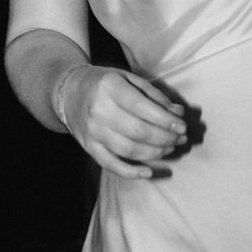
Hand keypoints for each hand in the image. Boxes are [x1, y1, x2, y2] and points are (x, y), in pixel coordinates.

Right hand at [53, 62, 188, 178]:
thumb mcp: (128, 78)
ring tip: (170, 148)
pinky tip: (149, 172)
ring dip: (155, 153)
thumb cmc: (105, 84)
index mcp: (110, 87)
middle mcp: (99, 110)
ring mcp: (92, 131)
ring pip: (129, 150)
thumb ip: (154, 94)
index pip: (143, 108)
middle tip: (181, 139)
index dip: (166, 120)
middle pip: (139, 132)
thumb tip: (178, 113)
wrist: (69, 92)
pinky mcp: (88, 147)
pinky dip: (131, 172)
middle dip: (165, 138)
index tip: (182, 127)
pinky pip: (111, 164)